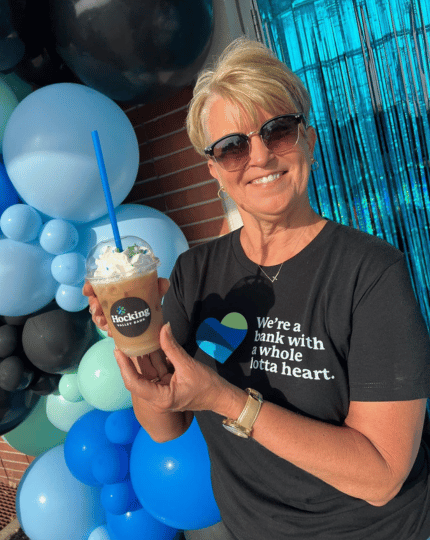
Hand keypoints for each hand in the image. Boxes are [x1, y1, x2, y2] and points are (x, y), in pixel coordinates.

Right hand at [82, 278, 169, 335]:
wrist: (153, 317)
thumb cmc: (149, 300)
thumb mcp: (154, 293)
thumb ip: (159, 287)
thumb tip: (164, 283)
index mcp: (116, 289)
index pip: (97, 284)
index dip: (89, 286)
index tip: (87, 290)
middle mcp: (110, 300)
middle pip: (95, 301)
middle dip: (93, 305)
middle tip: (97, 308)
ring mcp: (111, 314)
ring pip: (99, 315)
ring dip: (99, 318)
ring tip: (104, 322)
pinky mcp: (115, 326)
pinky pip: (108, 328)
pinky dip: (109, 330)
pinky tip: (111, 332)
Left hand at [114, 322, 234, 414]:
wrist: (221, 396)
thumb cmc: (207, 386)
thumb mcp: (188, 365)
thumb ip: (172, 347)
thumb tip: (163, 327)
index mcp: (160, 398)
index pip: (134, 382)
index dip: (124, 366)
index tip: (118, 351)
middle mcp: (157, 398)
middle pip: (137, 377)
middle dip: (130, 359)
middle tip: (122, 341)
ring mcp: (161, 392)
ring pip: (147, 372)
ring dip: (142, 357)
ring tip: (133, 339)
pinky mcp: (167, 386)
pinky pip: (156, 371)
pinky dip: (154, 359)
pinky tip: (149, 345)